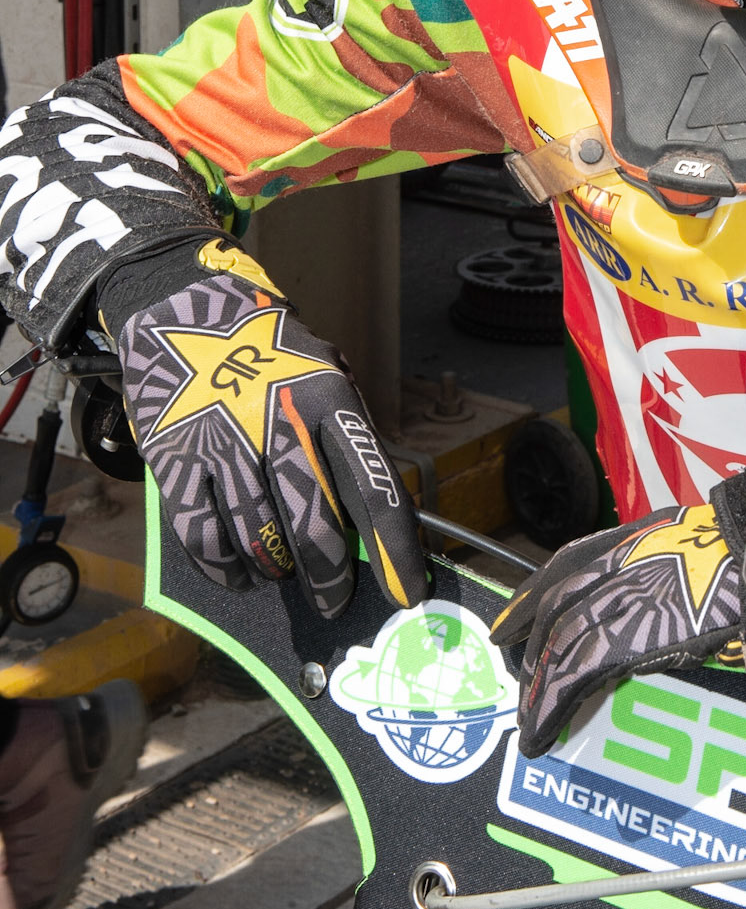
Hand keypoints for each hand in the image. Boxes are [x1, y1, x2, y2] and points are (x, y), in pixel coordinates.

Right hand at [116, 253, 425, 619]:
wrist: (186, 307)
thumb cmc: (273, 356)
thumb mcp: (326, 377)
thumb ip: (347, 443)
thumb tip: (379, 525)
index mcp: (329, 398)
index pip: (374, 487)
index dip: (395, 549)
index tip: (408, 592)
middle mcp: (278, 421)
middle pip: (314, 526)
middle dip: (331, 578)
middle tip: (336, 601)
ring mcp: (222, 441)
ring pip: (259, 540)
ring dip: (279, 571)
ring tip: (286, 575)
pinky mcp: (174, 459)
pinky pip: (204, 538)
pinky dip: (226, 568)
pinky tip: (241, 571)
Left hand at [490, 504, 741, 756]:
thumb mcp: (718, 553)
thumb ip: (686, 574)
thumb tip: (683, 607)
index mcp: (647, 537)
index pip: (574, 561)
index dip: (537, 594)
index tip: (516, 618)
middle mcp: (629, 558)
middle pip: (557, 602)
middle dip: (529, 643)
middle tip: (519, 678)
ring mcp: (627, 592)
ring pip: (560, 639)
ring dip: (538, 684)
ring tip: (529, 720)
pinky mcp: (632, 635)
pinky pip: (575, 675)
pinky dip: (551, 707)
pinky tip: (541, 734)